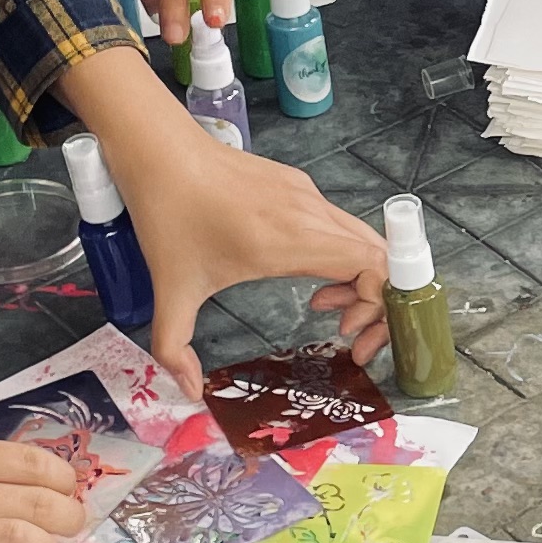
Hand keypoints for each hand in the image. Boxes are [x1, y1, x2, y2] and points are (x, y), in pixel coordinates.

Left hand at [114, 112, 390, 394]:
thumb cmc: (169, 215)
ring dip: (359, 280)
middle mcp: (310, 215)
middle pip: (382, 257)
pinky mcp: (298, 185)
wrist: (159, 151)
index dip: (378, 307)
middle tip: (348, 335)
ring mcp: (307, 196)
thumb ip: (176, 348)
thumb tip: (190, 391)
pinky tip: (302, 274)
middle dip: (377, 303)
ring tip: (324, 308)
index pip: (374, 267)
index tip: (347, 336)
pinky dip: (342, 256)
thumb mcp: (170, 291)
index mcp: (290, 241)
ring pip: (364, 240)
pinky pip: (340, 225)